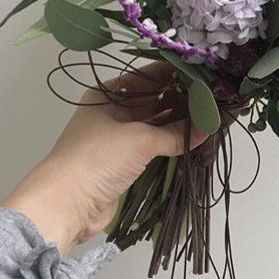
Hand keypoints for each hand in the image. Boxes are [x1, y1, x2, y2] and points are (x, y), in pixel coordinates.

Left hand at [2, 62, 205, 253]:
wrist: (67, 204)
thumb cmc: (99, 158)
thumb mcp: (140, 140)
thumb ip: (176, 134)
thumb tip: (208, 129)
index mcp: (109, 94)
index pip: (148, 76)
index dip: (175, 74)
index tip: (203, 75)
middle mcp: (113, 110)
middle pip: (153, 99)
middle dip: (180, 99)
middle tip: (212, 96)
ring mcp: (118, 135)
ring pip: (154, 122)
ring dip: (177, 121)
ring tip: (208, 115)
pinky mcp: (123, 158)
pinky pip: (152, 143)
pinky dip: (170, 140)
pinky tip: (193, 137)